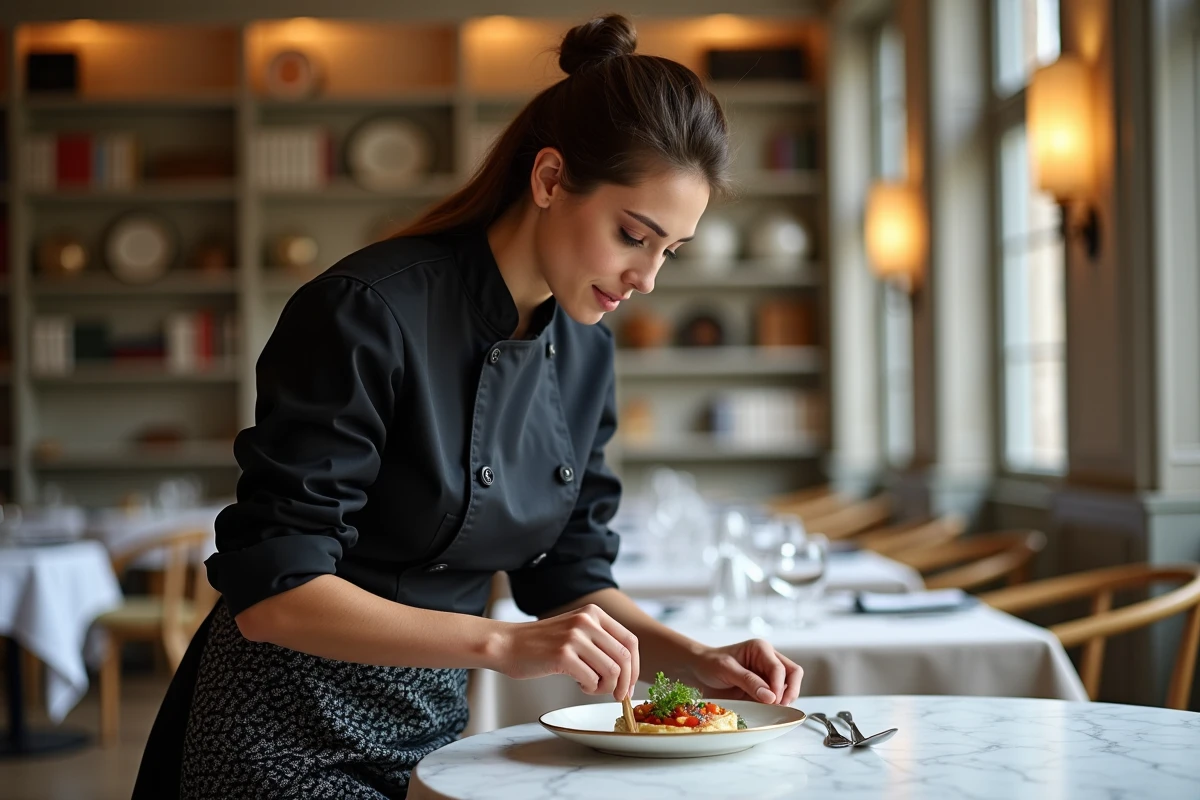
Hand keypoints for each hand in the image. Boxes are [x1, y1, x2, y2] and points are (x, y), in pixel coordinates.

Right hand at [492, 604, 639, 700]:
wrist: (507, 644)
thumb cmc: (541, 645)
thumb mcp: (575, 631)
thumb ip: (599, 641)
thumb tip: (628, 670)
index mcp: (593, 613)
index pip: (630, 641)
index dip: (635, 667)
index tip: (629, 683)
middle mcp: (587, 621)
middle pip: (624, 658)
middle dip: (625, 683)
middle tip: (618, 696)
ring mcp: (574, 637)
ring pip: (611, 671)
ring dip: (605, 687)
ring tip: (590, 686)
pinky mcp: (563, 655)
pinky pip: (592, 680)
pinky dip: (590, 689)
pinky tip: (578, 685)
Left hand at [687, 639, 802, 705]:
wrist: (698, 671)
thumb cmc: (710, 664)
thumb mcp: (726, 669)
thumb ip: (749, 681)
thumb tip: (771, 696)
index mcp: (761, 649)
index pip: (779, 668)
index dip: (779, 686)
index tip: (772, 701)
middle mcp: (768, 659)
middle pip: (793, 673)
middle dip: (790, 691)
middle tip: (779, 706)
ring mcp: (768, 674)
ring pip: (791, 684)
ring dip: (786, 697)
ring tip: (774, 709)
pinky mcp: (765, 688)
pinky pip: (780, 695)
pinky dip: (779, 703)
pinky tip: (769, 709)